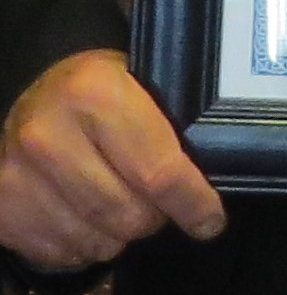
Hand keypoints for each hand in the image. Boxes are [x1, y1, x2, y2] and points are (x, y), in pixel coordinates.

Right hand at [0, 49, 225, 269]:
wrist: (39, 83)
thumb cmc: (104, 86)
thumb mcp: (144, 85)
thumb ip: (177, 128)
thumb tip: (216, 183)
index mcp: (95, 95)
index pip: (159, 173)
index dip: (193, 203)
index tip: (210, 219)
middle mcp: (48, 136)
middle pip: (129, 216)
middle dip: (156, 216)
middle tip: (159, 200)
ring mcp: (16, 175)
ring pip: (97, 241)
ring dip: (121, 232)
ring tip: (123, 200)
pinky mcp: (1, 207)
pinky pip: (62, 252)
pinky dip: (86, 242)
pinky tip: (90, 212)